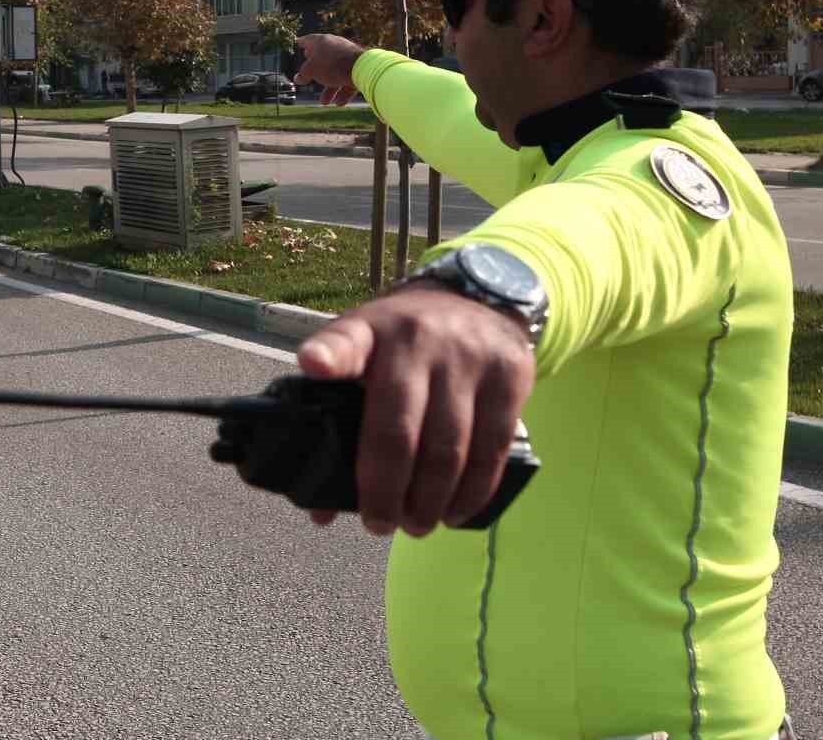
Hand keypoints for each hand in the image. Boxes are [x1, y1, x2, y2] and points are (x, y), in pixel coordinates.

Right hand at [293, 33, 365, 105]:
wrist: (360, 68)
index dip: (302, 42)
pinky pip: (348, 79)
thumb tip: (298, 78)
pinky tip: (339, 103)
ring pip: (336, 73)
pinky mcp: (359, 66)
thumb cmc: (331, 65)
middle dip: (316, 70)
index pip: (309, 40)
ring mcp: (348, 56)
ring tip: (324, 102)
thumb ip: (303, 74)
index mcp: (322, 41)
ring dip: (330, 89)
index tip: (298, 42)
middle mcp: (336, 45)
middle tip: (309, 72)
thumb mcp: (311, 70)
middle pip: (323, 58)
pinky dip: (343, 91)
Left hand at [296, 286, 534, 537]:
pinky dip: (473, 490)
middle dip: (386, 489)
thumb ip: (338, 416)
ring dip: (431, 500)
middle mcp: (416, 340)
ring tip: (416, 526)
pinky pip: (492, 447)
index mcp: (368, 332)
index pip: (345, 341)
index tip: (313, 364)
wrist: (480, 296)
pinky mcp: (509, 375)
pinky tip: (455, 512)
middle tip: (378, 524)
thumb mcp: (366, 355)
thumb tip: (321, 511)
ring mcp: (466, 357)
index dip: (328, 355)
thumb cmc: (404, 343)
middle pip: (398, 427)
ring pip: (449, 446)